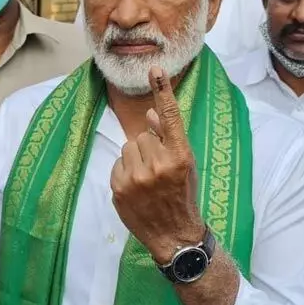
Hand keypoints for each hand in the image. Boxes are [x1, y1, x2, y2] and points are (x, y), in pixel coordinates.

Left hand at [110, 66, 204, 263]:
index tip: (155, 69)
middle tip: (159, 170)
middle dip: (149, 147)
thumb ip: (169, 139)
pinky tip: (137, 189)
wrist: (175, 235)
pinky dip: (125, 173)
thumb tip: (151, 114)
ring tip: (148, 181)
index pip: (171, 117)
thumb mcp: (185, 166)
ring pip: (128, 148)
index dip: (162, 92)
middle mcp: (159, 164)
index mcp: (180, 156)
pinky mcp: (119, 188)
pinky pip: (118, 164)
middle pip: (142, 135)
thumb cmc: (182, 195)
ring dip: (136, 159)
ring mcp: (137, 178)